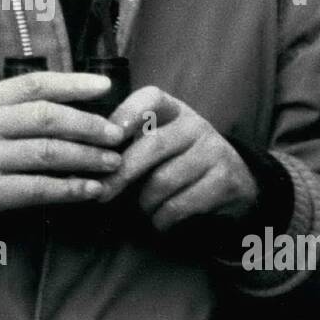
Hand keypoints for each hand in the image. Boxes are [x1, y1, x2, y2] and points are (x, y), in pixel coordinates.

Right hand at [0, 72, 125, 231]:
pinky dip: (69, 189)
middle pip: (46, 118)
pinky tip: (91, 190)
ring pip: (47, 154)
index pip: (35, 84)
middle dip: (88, 126)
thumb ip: (19, 106)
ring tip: (113, 162)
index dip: (73, 83)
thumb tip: (78, 101)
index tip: (105, 86)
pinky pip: (38, 189)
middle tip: (116, 134)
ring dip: (86, 158)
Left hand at [95, 87, 257, 230]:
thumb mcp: (160, 141)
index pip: (151, 98)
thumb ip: (128, 144)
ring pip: (164, 180)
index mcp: (174, 110)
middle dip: (123, 173)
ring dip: (145, 202)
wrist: (236, 180)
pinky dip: (163, 218)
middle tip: (102, 193)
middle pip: (153, 145)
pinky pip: (181, 203)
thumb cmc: (179, 160)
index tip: (109, 135)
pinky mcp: (224, 180)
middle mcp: (195, 125)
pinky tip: (159, 220)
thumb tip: (83, 164)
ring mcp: (213, 151)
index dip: (127, 113)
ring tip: (141, 209)